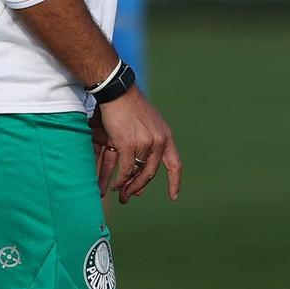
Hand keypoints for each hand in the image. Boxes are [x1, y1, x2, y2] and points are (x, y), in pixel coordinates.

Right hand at [90, 86, 181, 203]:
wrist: (118, 92)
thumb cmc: (129, 106)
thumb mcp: (147, 124)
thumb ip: (148, 144)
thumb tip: (142, 167)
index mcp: (165, 136)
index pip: (175, 163)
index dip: (174, 181)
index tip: (173, 196)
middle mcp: (159, 141)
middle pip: (151, 172)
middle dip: (139, 187)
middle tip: (130, 197)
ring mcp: (145, 143)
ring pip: (138, 173)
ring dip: (128, 187)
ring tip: (121, 195)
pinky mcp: (129, 144)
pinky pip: (126, 170)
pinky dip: (120, 180)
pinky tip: (115, 185)